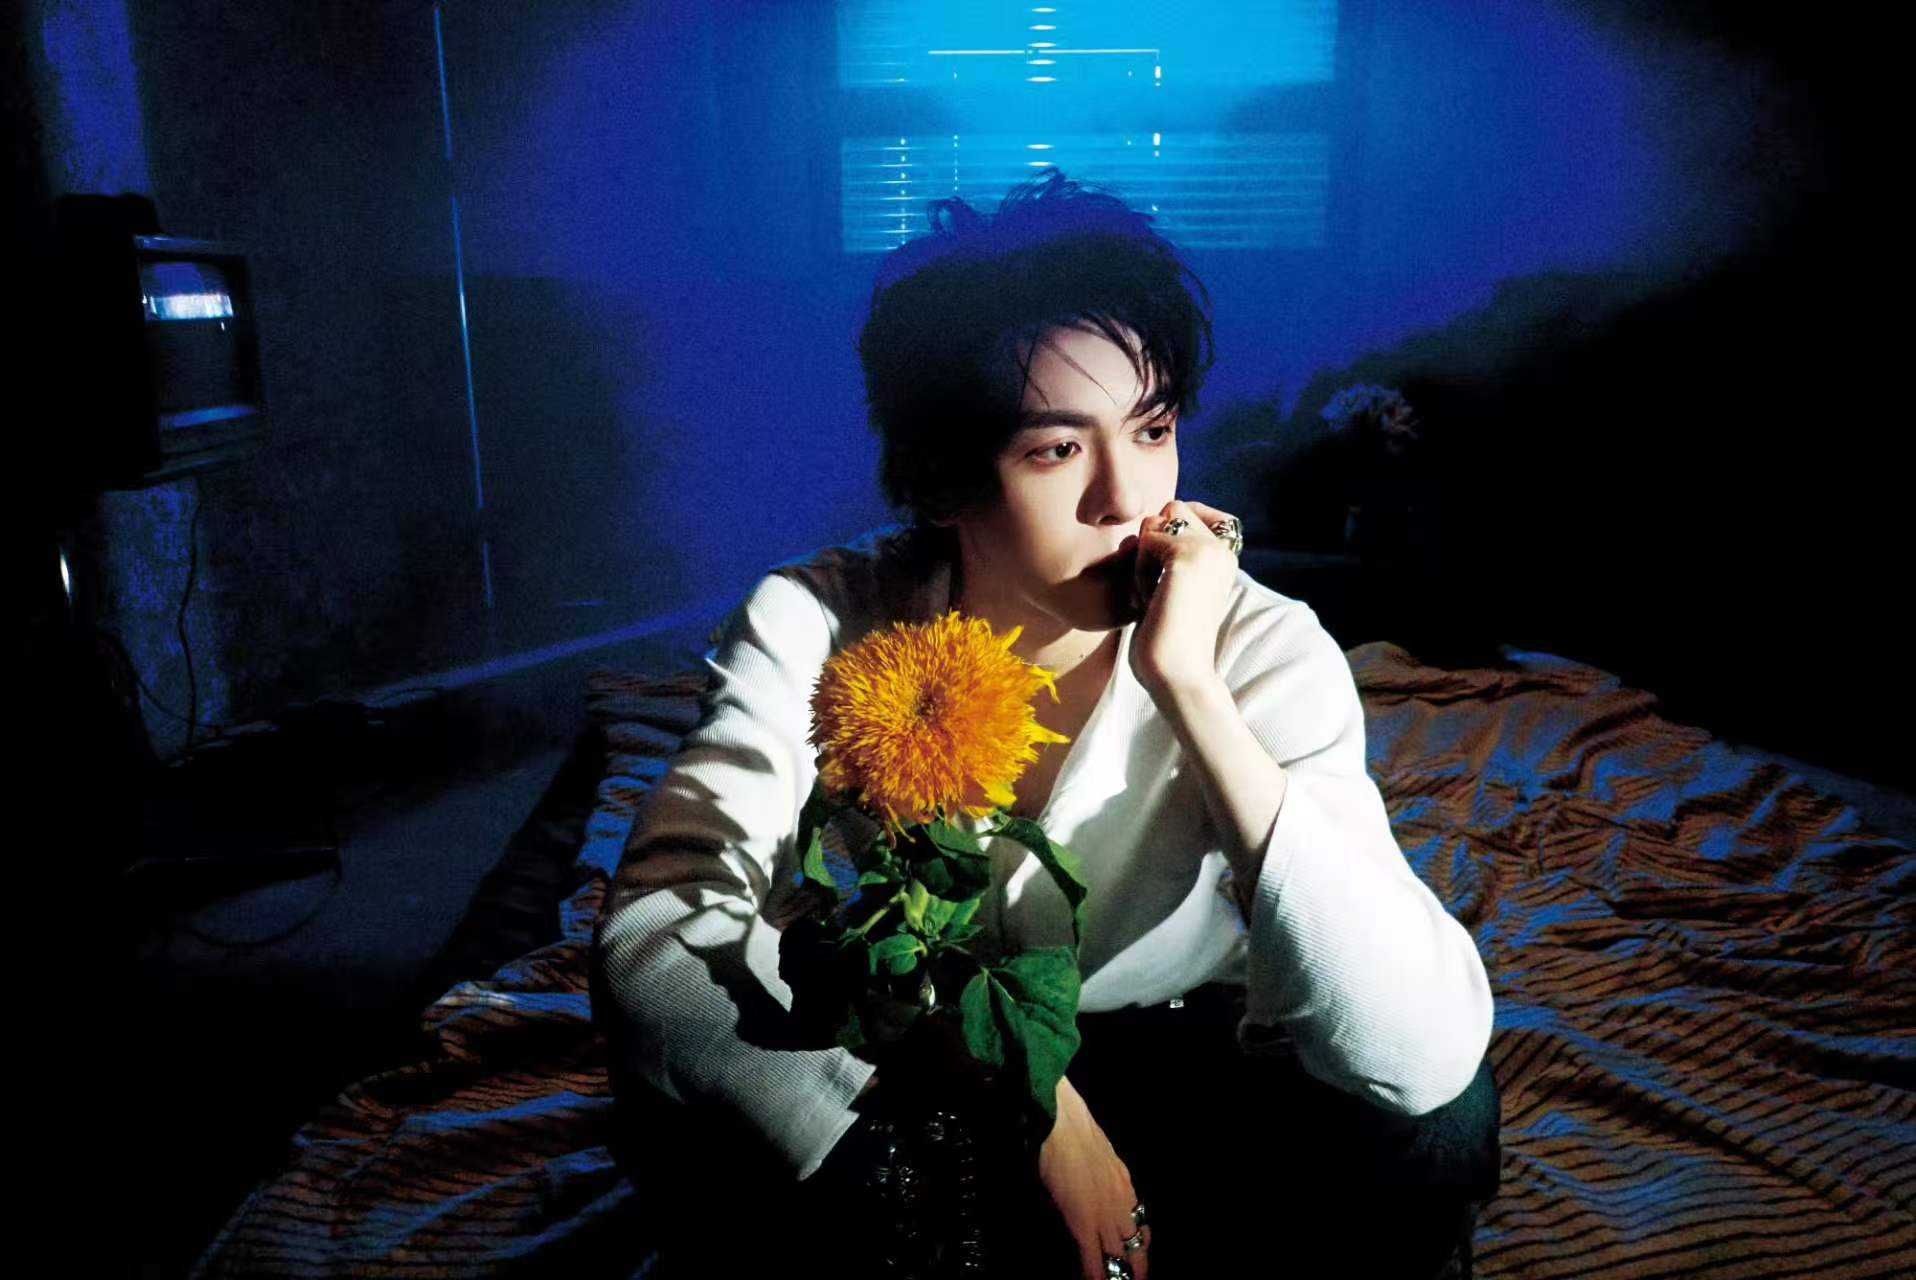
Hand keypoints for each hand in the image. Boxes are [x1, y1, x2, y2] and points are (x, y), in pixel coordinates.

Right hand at [1038, 1075, 1151, 1279]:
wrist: (1063, 1123)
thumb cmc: (1075, 1130)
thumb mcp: (1100, 1155)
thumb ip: (1104, 1176)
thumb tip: (1097, 1187)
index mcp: (1125, 1186)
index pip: (1141, 1226)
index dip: (1140, 1248)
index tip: (1137, 1262)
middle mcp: (1122, 1203)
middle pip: (1136, 1246)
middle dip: (1136, 1269)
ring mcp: (1104, 1214)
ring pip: (1117, 1257)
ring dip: (1115, 1275)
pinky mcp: (1083, 1221)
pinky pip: (1092, 1257)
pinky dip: (1093, 1273)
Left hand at [1126, 498, 1238, 703]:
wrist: (1179, 675)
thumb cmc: (1167, 641)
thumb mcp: (1170, 589)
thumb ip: (1167, 555)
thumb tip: (1148, 521)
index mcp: (1224, 557)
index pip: (1192, 509)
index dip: (1168, 527)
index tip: (1162, 572)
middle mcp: (1223, 550)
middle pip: (1172, 509)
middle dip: (1151, 544)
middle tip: (1154, 589)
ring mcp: (1208, 551)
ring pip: (1155, 523)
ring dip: (1142, 559)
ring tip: (1152, 597)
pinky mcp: (1188, 557)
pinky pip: (1146, 541)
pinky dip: (1138, 571)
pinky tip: (1149, 602)